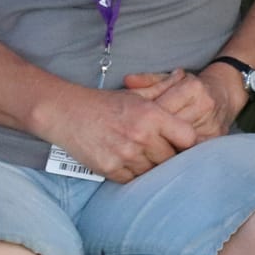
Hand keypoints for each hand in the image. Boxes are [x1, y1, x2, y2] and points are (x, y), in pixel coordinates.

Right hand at [39, 86, 198, 183]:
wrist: (67, 113)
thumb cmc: (106, 103)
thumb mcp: (137, 93)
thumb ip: (163, 87)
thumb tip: (183, 75)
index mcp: (152, 115)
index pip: (188, 137)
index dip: (187, 141)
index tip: (182, 142)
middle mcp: (141, 136)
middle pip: (171, 158)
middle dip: (168, 155)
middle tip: (163, 150)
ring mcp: (125, 155)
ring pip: (152, 171)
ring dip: (150, 166)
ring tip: (144, 155)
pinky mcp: (109, 169)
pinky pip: (132, 179)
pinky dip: (133, 173)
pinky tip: (128, 162)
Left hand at [124, 67, 240, 142]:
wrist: (226, 93)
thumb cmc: (193, 87)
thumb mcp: (173, 79)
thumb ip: (149, 80)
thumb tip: (127, 81)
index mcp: (192, 87)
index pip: (160, 107)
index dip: (143, 118)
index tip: (129, 125)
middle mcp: (204, 105)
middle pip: (168, 126)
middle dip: (149, 135)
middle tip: (131, 142)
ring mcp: (212, 123)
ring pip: (178, 141)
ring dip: (160, 147)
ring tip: (143, 151)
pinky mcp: (216, 138)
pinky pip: (190, 150)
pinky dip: (176, 153)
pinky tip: (162, 156)